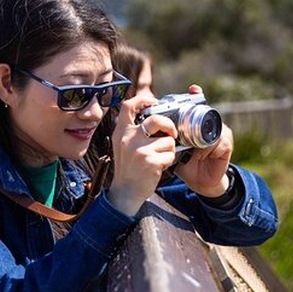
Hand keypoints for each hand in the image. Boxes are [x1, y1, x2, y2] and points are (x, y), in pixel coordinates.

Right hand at [107, 94, 177, 215]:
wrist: (125, 192)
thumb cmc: (128, 167)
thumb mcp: (123, 145)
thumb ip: (132, 130)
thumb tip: (150, 113)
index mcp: (121, 132)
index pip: (128, 106)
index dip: (143, 99)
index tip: (153, 101)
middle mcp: (128, 138)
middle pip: (156, 119)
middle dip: (169, 125)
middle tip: (171, 133)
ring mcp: (139, 150)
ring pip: (168, 140)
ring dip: (169, 150)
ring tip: (160, 157)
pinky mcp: (150, 162)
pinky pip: (170, 155)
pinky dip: (169, 161)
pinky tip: (160, 166)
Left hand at [174, 84, 233, 197]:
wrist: (199, 182)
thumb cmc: (185, 163)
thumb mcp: (173, 149)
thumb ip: (167, 139)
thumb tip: (153, 129)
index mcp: (197, 123)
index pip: (198, 105)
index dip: (196, 95)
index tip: (193, 89)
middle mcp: (210, 125)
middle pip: (207, 116)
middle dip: (197, 123)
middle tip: (185, 135)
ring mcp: (221, 133)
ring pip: (211, 131)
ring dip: (200, 143)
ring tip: (192, 153)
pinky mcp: (227, 144)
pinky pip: (219, 143)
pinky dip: (208, 151)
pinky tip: (200, 157)